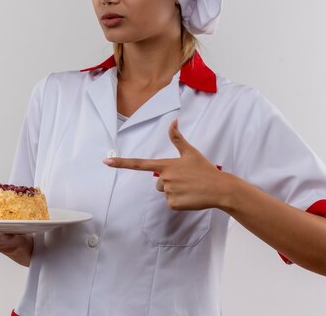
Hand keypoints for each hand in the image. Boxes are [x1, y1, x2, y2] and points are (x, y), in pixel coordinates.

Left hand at [103, 119, 229, 210]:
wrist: (219, 188)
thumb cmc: (205, 169)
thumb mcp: (191, 152)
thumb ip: (178, 139)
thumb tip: (173, 121)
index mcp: (166, 165)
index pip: (139, 163)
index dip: (121, 162)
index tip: (106, 162)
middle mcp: (164, 178)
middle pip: (158, 183)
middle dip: (170, 182)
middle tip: (186, 180)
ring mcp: (168, 192)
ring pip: (165, 193)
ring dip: (176, 191)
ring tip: (190, 187)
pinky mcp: (174, 204)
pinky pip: (172, 203)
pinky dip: (181, 202)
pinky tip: (191, 197)